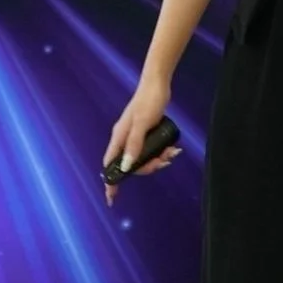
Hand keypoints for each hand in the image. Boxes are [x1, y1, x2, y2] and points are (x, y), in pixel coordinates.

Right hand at [102, 75, 182, 207]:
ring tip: (171, 152)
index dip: (110, 181)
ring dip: (158, 159)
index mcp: (119, 138)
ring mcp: (135, 136)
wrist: (158, 84)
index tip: (111, 198)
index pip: (110, 164)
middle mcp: (125, 139)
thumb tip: (125, 167)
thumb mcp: (141, 125)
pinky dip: (161, 151)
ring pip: (144, 157)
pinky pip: (151, 149)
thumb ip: (134, 145)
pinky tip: (171, 147)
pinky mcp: (145, 133)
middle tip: (164, 160)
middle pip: (132, 164)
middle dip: (149, 166)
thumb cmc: (148, 102)